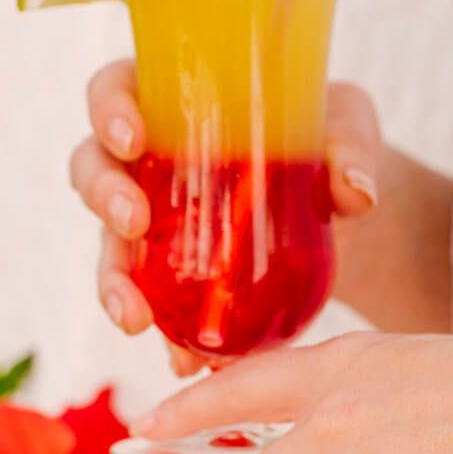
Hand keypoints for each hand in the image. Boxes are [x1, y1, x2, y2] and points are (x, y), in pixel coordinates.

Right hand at [70, 61, 385, 374]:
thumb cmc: (332, 141)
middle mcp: (150, 162)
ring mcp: (158, 222)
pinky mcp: (180, 276)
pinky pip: (159, 306)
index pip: (115, 91)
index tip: (132, 137)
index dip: (109, 111)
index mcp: (173, 103)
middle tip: (134, 222)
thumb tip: (356, 192)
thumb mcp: (349, 127)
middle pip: (96, 172)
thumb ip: (351, 148)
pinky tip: (187, 361)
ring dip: (114, 283)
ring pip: (113, 249)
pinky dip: (169, 336)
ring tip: (136, 318)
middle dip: (104, 198)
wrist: (343, 204)